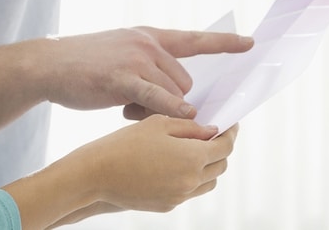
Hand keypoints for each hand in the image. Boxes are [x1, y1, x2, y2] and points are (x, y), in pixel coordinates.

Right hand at [43, 27, 253, 119]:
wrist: (49, 65)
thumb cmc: (86, 65)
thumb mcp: (124, 55)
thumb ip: (151, 67)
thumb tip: (178, 94)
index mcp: (150, 36)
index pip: (195, 39)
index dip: (224, 42)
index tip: (250, 43)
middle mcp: (148, 43)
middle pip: (186, 81)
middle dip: (173, 100)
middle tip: (138, 107)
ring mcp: (136, 58)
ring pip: (174, 92)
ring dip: (159, 110)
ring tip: (125, 107)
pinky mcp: (122, 77)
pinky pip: (158, 96)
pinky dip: (173, 108)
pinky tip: (185, 115)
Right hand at [76, 117, 238, 213]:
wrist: (97, 174)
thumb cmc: (126, 143)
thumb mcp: (160, 124)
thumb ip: (191, 127)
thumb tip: (212, 131)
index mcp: (193, 158)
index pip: (225, 146)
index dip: (231, 133)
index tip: (230, 124)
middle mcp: (191, 181)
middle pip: (221, 166)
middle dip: (221, 149)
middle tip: (211, 135)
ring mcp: (180, 196)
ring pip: (209, 182)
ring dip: (209, 166)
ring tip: (195, 150)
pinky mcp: (168, 205)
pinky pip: (189, 192)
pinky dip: (191, 178)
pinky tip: (175, 164)